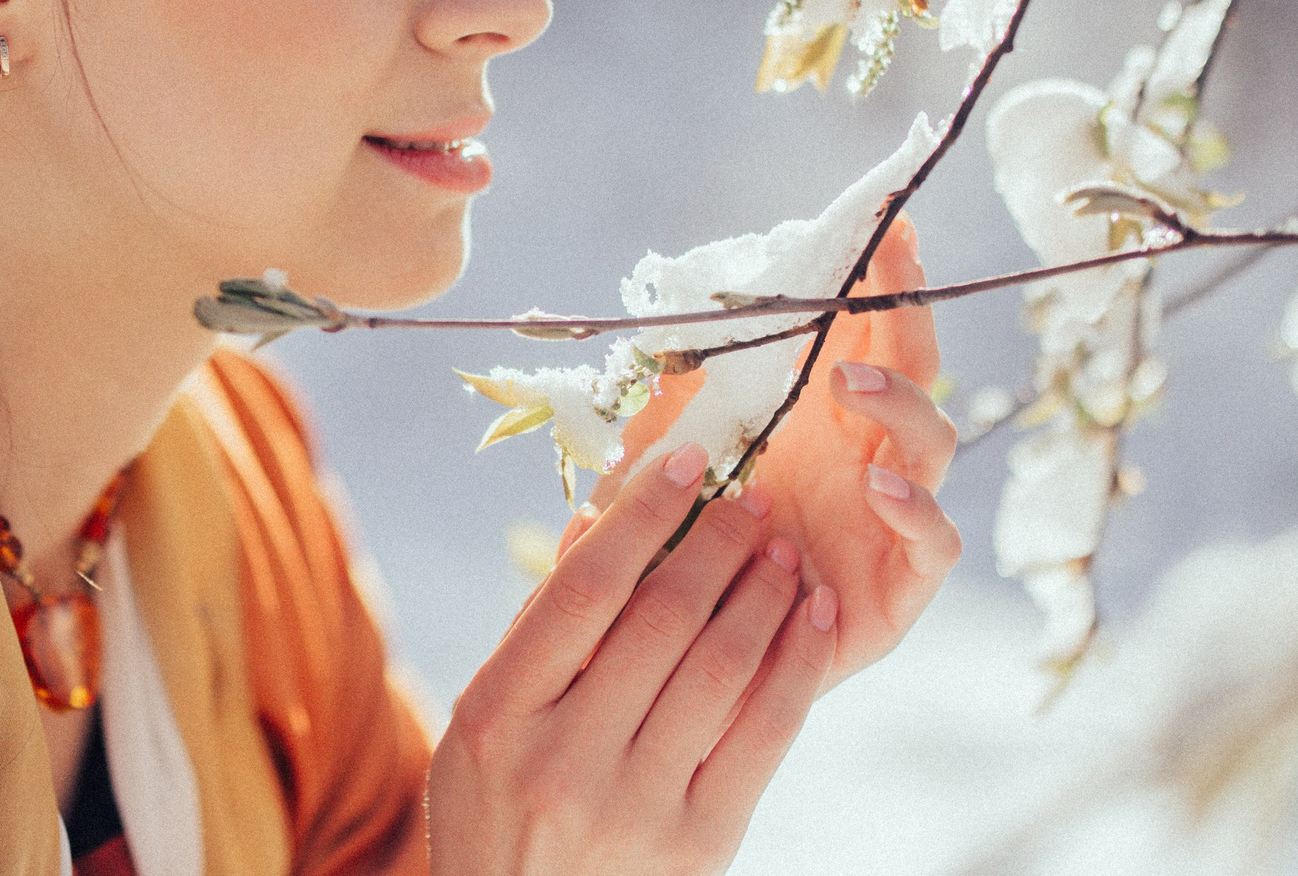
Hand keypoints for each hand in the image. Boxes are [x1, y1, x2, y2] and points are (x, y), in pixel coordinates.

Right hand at [428, 442, 837, 875]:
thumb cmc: (499, 808)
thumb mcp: (484, 719)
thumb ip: (540, 624)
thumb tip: (601, 514)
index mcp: (498, 713)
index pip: (584, 588)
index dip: (643, 513)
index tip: (686, 459)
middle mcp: (564, 759)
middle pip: (662, 619)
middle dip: (718, 543)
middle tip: (752, 496)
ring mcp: (635, 804)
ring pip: (722, 667)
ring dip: (764, 593)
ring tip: (784, 549)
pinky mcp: (698, 843)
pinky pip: (764, 733)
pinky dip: (797, 664)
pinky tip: (813, 618)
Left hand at [584, 215, 959, 689]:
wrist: (675, 661)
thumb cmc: (674, 547)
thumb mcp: (660, 455)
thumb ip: (671, 391)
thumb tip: (672, 307)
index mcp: (817, 415)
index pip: (862, 329)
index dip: (877, 276)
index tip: (881, 218)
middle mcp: (865, 455)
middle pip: (911, 366)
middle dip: (903, 307)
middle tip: (884, 259)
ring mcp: (889, 519)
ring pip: (931, 443)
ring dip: (899, 399)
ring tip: (847, 379)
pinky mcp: (897, 589)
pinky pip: (931, 544)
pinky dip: (916, 512)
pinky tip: (879, 487)